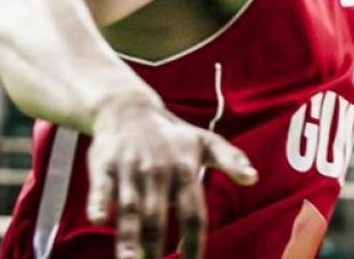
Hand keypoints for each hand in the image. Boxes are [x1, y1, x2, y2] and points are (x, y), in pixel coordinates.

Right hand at [86, 96, 257, 258]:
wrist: (129, 109)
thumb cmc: (172, 134)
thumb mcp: (206, 141)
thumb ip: (231, 159)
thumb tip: (254, 178)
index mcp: (185, 170)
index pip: (192, 213)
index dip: (193, 242)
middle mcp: (157, 172)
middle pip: (157, 218)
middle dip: (156, 250)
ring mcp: (129, 169)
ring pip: (129, 210)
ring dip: (128, 239)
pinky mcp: (104, 166)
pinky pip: (100, 188)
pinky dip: (99, 203)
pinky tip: (99, 221)